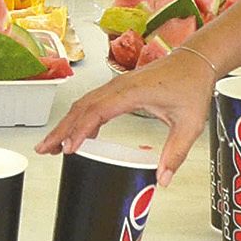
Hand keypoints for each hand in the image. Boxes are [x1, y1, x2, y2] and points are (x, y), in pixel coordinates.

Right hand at [37, 46, 217, 183]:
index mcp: (133, 92)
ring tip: (52, 145)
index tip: (69, 149)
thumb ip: (175, 153)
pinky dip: (79, 119)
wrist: (196, 61)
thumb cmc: (192, 86)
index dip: (81, 131)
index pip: (98, 112)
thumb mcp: (189, 124)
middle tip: (44, 150)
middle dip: (61, 130)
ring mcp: (117, 86)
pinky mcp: (119, 88)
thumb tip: (163, 179)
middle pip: (81, 108)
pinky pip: (92, 103)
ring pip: (83, 104)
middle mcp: (119, 86)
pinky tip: (78, 135)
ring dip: (66, 124)